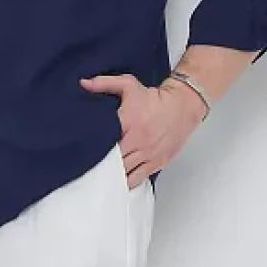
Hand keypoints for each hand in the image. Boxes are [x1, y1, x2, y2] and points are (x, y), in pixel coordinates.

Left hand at [79, 71, 205, 186]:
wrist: (183, 105)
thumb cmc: (155, 98)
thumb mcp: (128, 85)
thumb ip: (104, 83)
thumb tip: (83, 84)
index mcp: (128, 122)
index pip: (105, 141)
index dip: (93, 149)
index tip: (84, 151)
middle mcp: (138, 141)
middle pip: (113, 161)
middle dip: (102, 164)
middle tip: (90, 166)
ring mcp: (148, 154)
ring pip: (124, 173)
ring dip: (113, 175)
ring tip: (102, 177)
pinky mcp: (157, 162)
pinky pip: (138, 179)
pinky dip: (127, 182)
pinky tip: (119, 183)